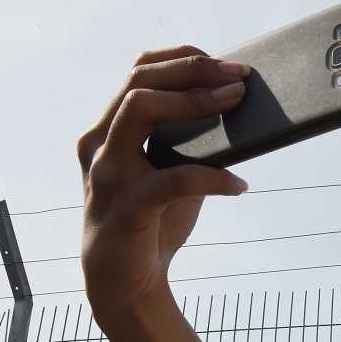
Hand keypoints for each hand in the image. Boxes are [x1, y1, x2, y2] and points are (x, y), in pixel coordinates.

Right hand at [78, 46, 249, 315]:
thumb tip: (239, 111)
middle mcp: (100, 144)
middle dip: (192, 69)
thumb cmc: (153, 221)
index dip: (183, 58)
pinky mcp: (127, 207)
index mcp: (108, 130)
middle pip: (138, 81)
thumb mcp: (172, 173)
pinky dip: (213, 177)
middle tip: (239, 75)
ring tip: (235, 103)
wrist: (126, 283)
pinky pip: (173, 179)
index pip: (139, 72)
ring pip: (140, 110)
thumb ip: (190, 144)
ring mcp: (108, 174)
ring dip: (194, 101)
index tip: (225, 62)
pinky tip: (240, 184)